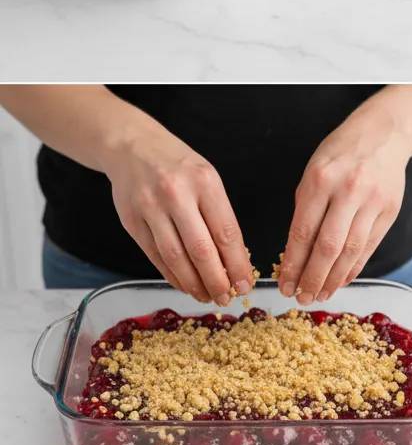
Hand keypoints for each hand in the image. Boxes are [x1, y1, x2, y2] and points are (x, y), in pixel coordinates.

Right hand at [102, 122, 251, 304]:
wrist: (133, 147)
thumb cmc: (179, 165)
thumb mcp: (207, 177)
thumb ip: (218, 214)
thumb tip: (234, 259)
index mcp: (205, 182)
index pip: (226, 231)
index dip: (237, 263)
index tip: (246, 284)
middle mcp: (177, 195)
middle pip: (201, 249)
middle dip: (216, 280)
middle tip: (227, 297)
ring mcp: (150, 208)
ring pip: (175, 257)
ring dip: (193, 283)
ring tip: (206, 296)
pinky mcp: (131, 221)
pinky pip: (154, 256)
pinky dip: (171, 275)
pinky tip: (184, 285)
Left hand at [277, 116, 409, 303]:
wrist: (384, 135)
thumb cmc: (342, 153)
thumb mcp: (314, 172)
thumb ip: (306, 209)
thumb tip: (296, 254)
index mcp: (320, 180)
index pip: (302, 232)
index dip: (292, 264)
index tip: (284, 284)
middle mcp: (348, 191)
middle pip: (328, 247)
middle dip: (312, 278)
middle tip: (301, 298)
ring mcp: (373, 201)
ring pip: (351, 251)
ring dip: (334, 279)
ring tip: (321, 294)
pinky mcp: (390, 210)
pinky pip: (369, 246)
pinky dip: (354, 267)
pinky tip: (342, 280)